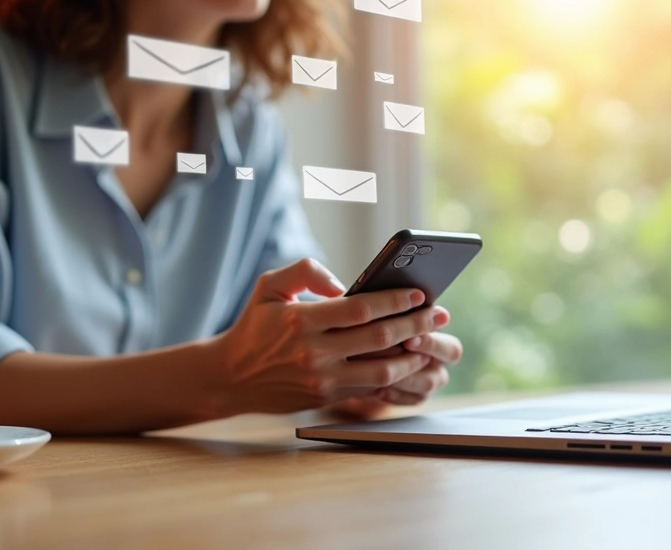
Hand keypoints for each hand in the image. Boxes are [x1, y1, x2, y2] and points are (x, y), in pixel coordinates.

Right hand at [206, 258, 445, 416]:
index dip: (394, 301)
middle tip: (439, 314)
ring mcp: (322, 379)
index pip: (360, 309)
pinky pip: (370, 389)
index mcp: (301, 321)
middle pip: (378, 339)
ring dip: (411, 356)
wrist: (232, 376)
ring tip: (430, 341)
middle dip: (414, 325)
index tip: (419, 294)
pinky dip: (395, 377)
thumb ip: (305, 271)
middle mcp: (314, 352)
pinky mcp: (326, 398)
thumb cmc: (255, 325)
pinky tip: (409, 363)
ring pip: (381, 371)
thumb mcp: (269, 286)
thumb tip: (341, 284)